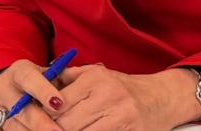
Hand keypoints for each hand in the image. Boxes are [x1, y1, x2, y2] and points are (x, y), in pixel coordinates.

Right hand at [0, 59, 65, 130]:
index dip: (44, 91)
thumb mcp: (48, 76)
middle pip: (22, 108)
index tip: (59, 104)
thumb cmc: (39, 82)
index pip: (29, 77)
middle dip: (41, 123)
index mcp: (19, 71)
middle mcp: (2, 88)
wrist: (10, 87)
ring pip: (12, 125)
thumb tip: (79, 92)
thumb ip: (61, 81)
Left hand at [49, 65, 200, 130]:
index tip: (40, 122)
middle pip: (65, 124)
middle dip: (55, 130)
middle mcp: (109, 95)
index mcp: (96, 79)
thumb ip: (68, 78)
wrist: (162, 97)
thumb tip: (37, 87)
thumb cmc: (123, 88)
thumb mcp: (98, 75)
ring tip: (70, 129)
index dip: (44, 117)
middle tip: (50, 129)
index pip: (56, 104)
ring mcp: (121, 116)